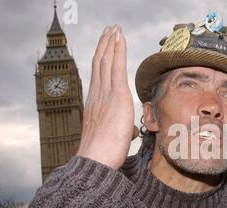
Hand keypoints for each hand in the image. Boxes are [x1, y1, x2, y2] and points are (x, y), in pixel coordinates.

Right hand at [77, 25, 138, 169]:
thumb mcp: (115, 138)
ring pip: (106, 61)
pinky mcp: (116, 96)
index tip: (106, 49)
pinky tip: (118, 37)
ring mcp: (105, 94)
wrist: (97, 160)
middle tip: (109, 31)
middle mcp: (97, 96)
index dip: (102, 61)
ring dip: (110, 42)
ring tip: (113, 29)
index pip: (99, 78)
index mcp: (96, 105)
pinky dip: (117, 50)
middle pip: (100, 65)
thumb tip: (130, 131)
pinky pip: (115, 67)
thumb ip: (123, 130)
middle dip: (105, 46)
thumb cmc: (105, 155)